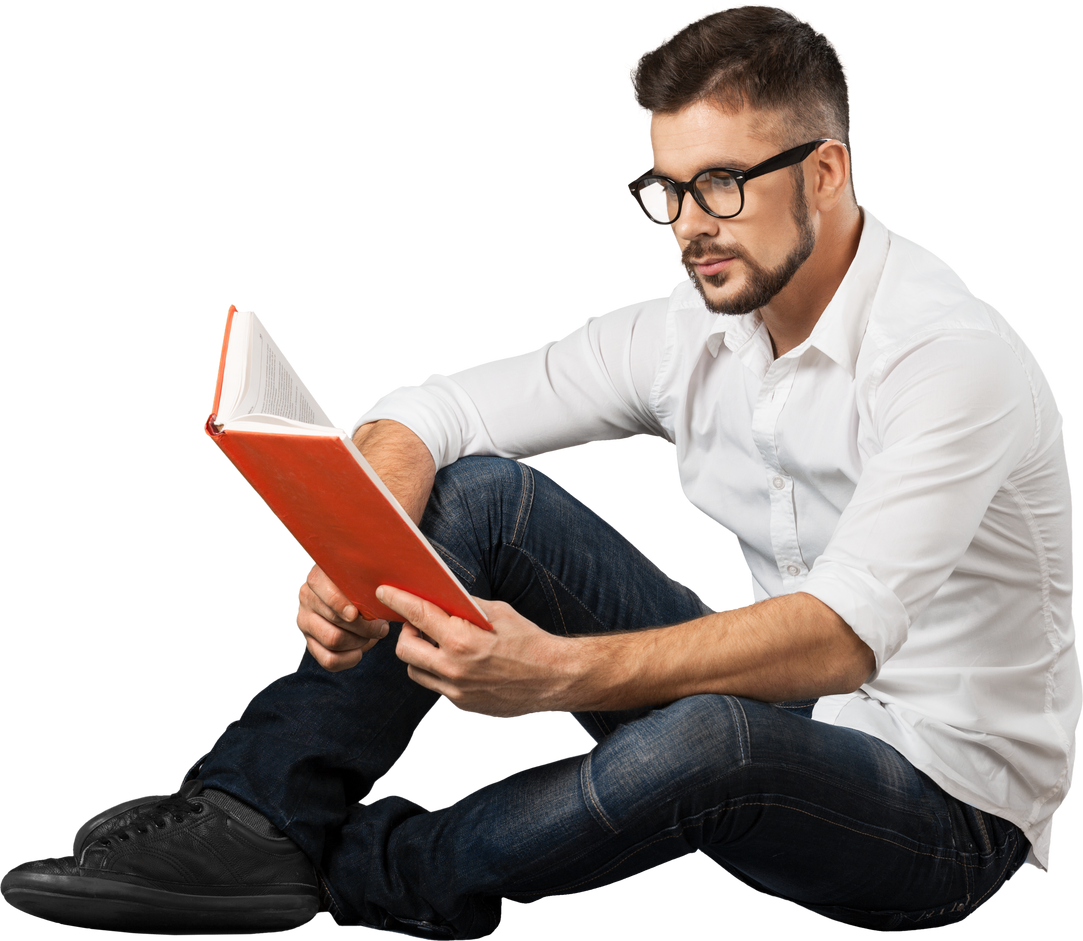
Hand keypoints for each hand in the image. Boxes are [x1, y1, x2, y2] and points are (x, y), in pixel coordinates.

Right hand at [295, 564, 389, 670]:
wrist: (341, 599)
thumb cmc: (357, 587)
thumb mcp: (359, 578)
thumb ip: (366, 583)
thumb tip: (384, 594)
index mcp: (317, 578)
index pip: (326, 593)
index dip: (342, 604)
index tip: (357, 613)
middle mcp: (306, 598)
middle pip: (335, 619)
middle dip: (364, 627)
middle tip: (381, 627)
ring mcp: (305, 621)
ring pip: (333, 640)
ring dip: (358, 642)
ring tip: (371, 636)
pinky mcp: (309, 643)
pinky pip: (328, 660)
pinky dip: (348, 659)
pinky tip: (359, 652)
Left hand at [378, 585, 572, 714]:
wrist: (552, 677)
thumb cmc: (527, 640)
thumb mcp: (496, 612)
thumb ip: (463, 606)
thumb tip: (438, 597)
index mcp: (461, 640)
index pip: (417, 615)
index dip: (398, 600)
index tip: (385, 592)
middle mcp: (453, 668)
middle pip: (404, 648)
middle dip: (407, 633)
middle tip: (418, 625)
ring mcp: (455, 690)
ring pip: (415, 670)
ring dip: (419, 654)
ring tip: (436, 644)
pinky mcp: (461, 704)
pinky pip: (434, 685)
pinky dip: (438, 671)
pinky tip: (455, 662)